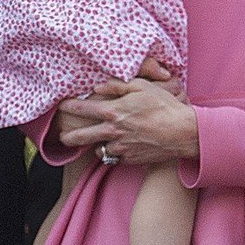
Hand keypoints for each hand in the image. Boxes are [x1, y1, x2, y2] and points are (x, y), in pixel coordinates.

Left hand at [56, 73, 198, 164]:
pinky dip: (116, 152)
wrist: (182, 133)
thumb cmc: (165, 106)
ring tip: (103, 140)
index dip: (69, 107)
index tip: (61, 106)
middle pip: (79, 137)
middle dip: (68, 137)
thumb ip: (117, 85)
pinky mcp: (129, 159)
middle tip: (63, 136)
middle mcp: (112, 132)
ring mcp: (120, 148)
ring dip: (99, 145)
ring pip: (99, 150)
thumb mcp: (143, 87)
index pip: (82, 108)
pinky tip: (124, 146)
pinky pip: (115, 157)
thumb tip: (98, 86)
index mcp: (113, 111)